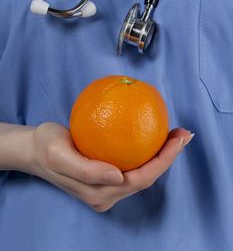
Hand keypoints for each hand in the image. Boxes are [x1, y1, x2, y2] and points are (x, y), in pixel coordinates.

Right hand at [29, 123, 193, 212]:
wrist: (34, 149)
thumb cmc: (45, 148)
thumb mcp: (58, 154)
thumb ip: (87, 170)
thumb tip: (119, 177)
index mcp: (98, 193)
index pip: (140, 179)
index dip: (163, 161)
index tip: (178, 140)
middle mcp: (106, 194)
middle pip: (147, 177)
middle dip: (169, 157)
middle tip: (184, 133)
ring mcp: (107, 186)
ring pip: (143, 172)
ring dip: (162, 154)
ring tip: (176, 134)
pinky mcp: (106, 176)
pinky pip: (133, 165)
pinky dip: (148, 151)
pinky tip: (154, 136)